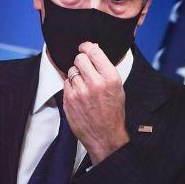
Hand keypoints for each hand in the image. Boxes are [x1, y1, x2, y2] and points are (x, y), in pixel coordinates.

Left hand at [63, 42, 129, 164]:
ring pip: (71, 71)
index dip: (87, 47)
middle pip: (80, 58)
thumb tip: (93, 50)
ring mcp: (80, 92)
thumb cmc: (113, 111)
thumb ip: (106, 69)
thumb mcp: (118, 87)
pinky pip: (66, 83)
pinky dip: (71, 86)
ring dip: (76, 74)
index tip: (85, 47)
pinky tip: (79, 93)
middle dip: (81, 60)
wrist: (105, 136)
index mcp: (111, 78)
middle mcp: (95, 83)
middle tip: (84, 66)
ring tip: (84, 84)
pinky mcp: (69, 100)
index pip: (94, 51)